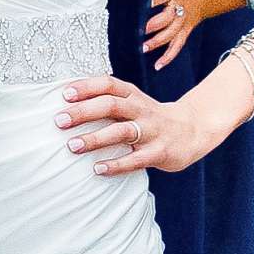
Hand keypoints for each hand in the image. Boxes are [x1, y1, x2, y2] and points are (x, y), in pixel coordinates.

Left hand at [54, 76, 210, 176]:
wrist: (193, 130)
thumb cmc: (151, 117)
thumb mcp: (134, 103)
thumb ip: (109, 101)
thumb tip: (68, 104)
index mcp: (133, 95)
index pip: (108, 84)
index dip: (87, 87)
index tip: (64, 94)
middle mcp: (141, 110)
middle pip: (111, 105)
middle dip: (84, 112)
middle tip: (59, 121)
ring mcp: (152, 131)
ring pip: (121, 131)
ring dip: (95, 138)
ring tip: (72, 145)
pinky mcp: (159, 152)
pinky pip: (135, 159)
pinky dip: (116, 164)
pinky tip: (98, 169)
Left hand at [142, 0, 208, 68]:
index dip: (153, 0)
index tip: (143, 4)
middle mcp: (179, 8)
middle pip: (168, 17)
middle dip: (154, 24)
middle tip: (140, 30)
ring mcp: (182, 22)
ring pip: (171, 34)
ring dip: (157, 41)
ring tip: (144, 48)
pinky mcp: (185, 32)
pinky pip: (177, 46)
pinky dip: (168, 56)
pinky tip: (158, 65)